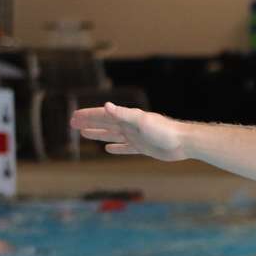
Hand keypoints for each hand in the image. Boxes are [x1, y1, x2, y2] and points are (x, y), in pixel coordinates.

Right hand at [70, 102, 186, 161]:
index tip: (73, 116)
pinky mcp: (143, 148)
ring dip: (98, 134)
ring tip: (84, 133)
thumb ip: (123, 114)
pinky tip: (108, 149)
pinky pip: (125, 148)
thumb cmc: (164, 130)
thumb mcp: (141, 121)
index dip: (88, 115)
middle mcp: (130, 126)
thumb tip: (106, 105)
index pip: (103, 115)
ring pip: (112, 135)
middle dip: (88, 123)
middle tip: (72, 124)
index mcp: (128, 118)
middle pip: (104, 123)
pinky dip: (116, 148)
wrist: (183, 142)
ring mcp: (136, 137)